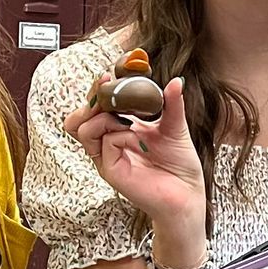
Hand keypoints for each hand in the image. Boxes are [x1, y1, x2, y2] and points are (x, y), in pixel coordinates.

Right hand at [66, 75, 205, 250]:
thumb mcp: (176, 127)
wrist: (188, 195)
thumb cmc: (180, 166)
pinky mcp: (111, 170)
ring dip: (102, 115)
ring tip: (124, 117)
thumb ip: (172, 104)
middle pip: (80, 117)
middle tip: (107, 84)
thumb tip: (176, 81)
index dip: (100, 89)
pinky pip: (103, 143)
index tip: (112, 73)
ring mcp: (108, 157)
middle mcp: (109, 142)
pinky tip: (137, 137)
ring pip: (83, 128)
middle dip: (93, 97)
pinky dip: (118, 134)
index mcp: (121, 129)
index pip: (97, 106)